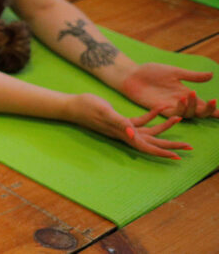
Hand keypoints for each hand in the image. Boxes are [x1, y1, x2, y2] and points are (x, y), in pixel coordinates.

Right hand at [70, 93, 188, 158]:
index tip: (178, 156)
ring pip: (149, 131)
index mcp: (124, 134)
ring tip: (179, 120)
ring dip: (165, 127)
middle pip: (153, 142)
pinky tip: (159, 108)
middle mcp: (126, 134)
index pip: (147, 146)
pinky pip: (140, 120)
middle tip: (189, 147)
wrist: (73, 105)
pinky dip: (151, 115)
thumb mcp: (104, 112)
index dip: (162, 152)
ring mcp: (123, 127)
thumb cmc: (87, 108)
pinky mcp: (120, 120)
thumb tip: (133, 134)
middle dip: (170, 144)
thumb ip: (119, 123)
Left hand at [121, 63, 217, 118]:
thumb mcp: (174, 72)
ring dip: (192, 106)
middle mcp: (180, 103)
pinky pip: (173, 114)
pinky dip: (179, 109)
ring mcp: (170, 107)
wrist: (132, 74)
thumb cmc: (151, 72)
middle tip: (212, 101)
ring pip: (187, 114)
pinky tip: (181, 100)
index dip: (214, 110)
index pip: (204, 104)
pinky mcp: (159, 109)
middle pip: (199, 113)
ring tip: (190, 94)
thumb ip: (192, 76)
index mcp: (186, 94)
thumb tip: (212, 74)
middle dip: (208, 110)